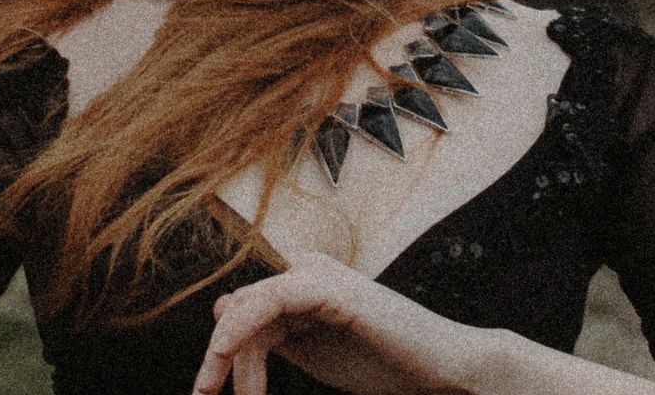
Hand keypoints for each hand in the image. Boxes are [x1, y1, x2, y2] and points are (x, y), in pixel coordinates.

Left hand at [190, 250, 489, 394]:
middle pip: (240, 310)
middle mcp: (308, 271)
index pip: (244, 311)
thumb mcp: (315, 351)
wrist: (444, 371)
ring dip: (227, 357)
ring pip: (247, 309)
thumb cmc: (387, 364)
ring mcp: (319, 275)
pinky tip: (225, 356)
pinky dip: (241, 330)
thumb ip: (275, 335)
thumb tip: (223, 313)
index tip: (210, 393)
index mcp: (304, 285)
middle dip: (221, 360)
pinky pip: (269, 301)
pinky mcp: (329, 288)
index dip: (223, 356)